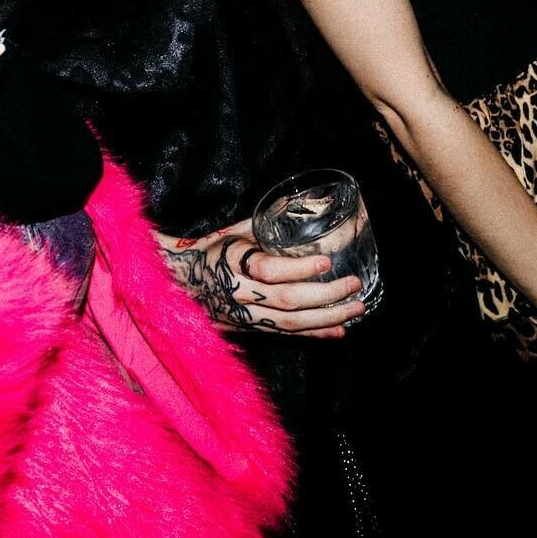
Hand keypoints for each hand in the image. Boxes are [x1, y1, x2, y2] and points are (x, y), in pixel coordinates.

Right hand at [158, 221, 364, 337]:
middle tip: (354, 284)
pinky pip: (287, 336)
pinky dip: (315, 334)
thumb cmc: (211, 251)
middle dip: (325, 295)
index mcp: (234, 263)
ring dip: (328, 318)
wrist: (180, 284)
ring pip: (291, 324)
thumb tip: (299, 201)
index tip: (326, 260)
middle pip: (287, 301)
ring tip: (356, 308)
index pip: (269, 270)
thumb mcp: (233, 233)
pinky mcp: (252, 331)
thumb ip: (265, 225)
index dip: (299, 268)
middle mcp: (240, 294)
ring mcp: (246, 317)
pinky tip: (339, 330)